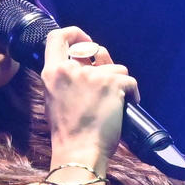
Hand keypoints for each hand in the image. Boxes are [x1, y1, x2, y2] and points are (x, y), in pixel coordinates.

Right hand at [42, 25, 139, 166]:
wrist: (79, 150)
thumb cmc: (68, 131)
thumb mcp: (55, 99)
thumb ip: (65, 78)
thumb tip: (87, 65)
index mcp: (52, 73)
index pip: (57, 37)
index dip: (74, 34)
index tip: (83, 42)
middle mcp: (71, 69)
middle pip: (96, 50)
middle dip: (105, 62)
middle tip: (106, 80)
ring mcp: (93, 75)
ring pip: (117, 67)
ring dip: (119, 83)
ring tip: (112, 103)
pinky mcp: (113, 83)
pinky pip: (130, 81)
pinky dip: (132, 94)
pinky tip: (125, 106)